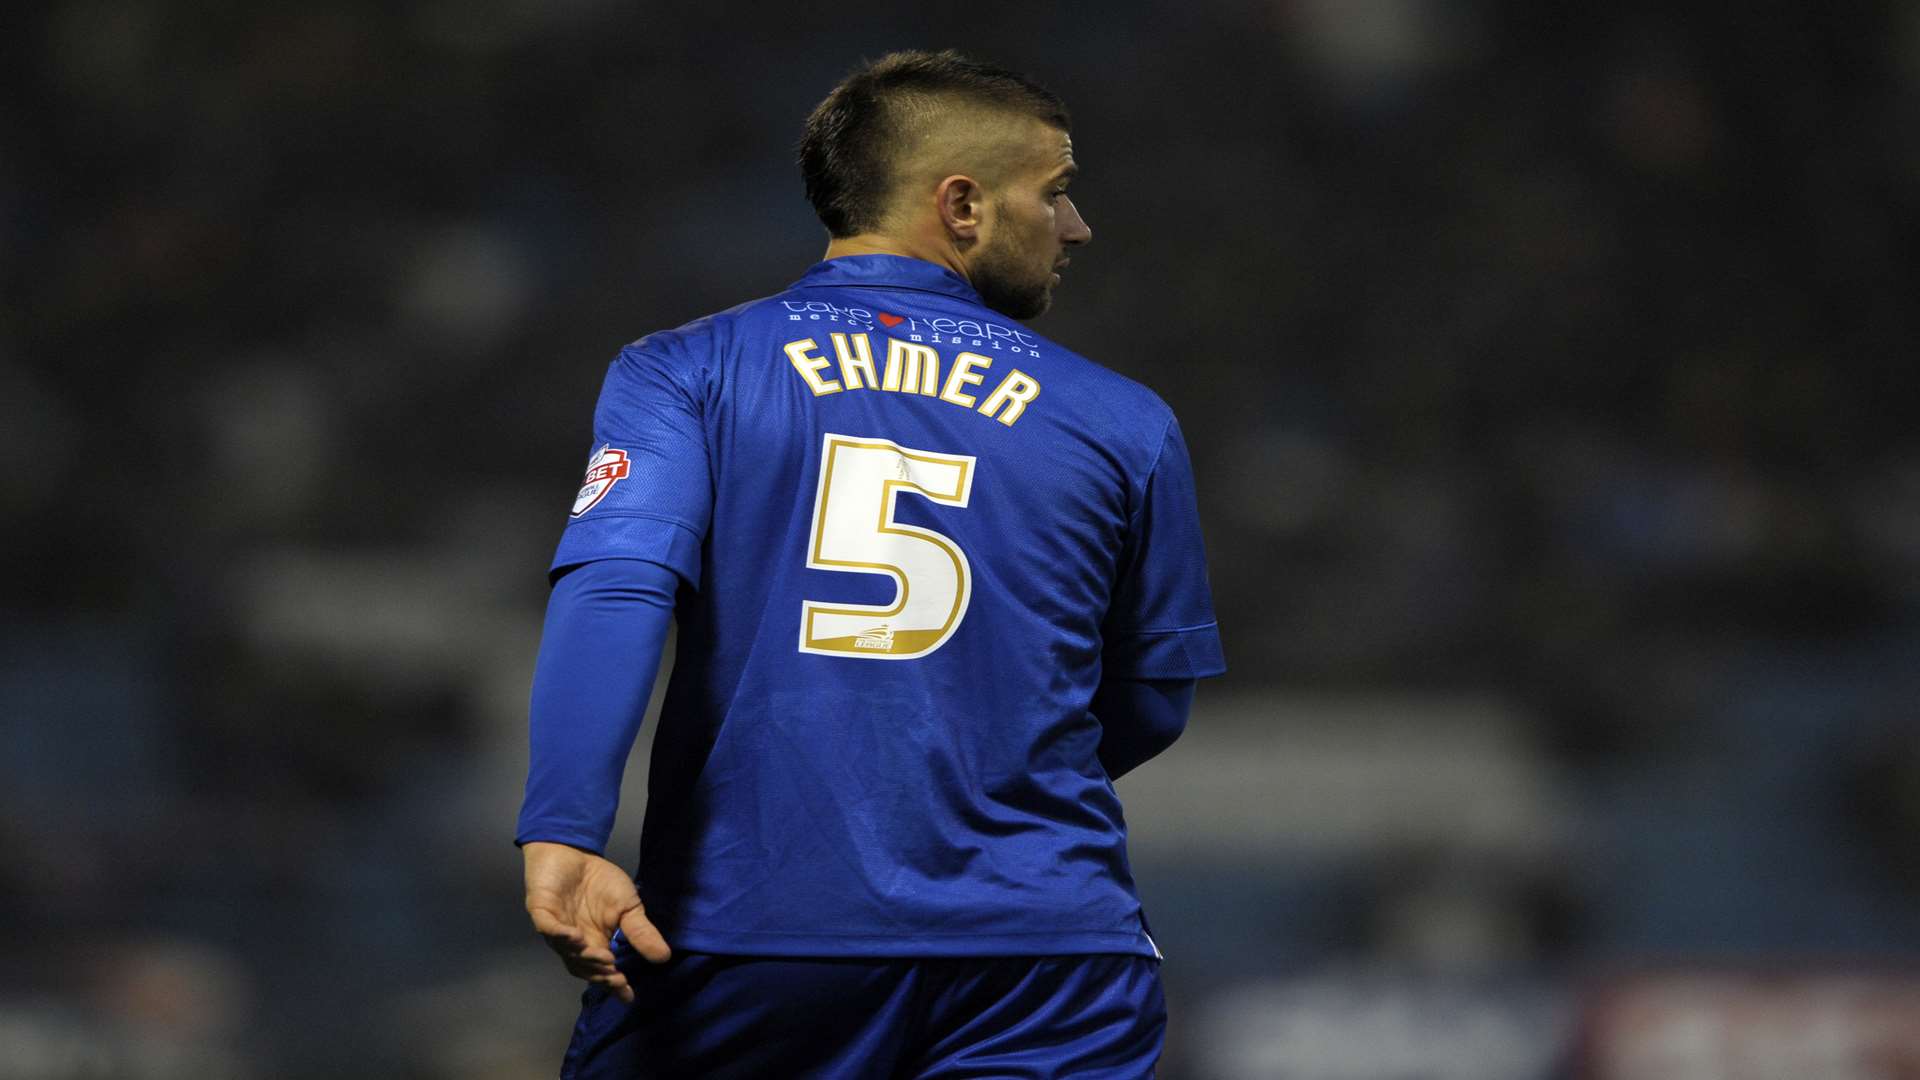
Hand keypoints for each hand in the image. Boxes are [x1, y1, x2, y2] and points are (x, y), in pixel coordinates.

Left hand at [523, 841, 671, 1002]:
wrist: (573, 851)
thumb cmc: (599, 880)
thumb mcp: (628, 906)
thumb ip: (641, 931)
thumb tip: (663, 957)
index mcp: (593, 943)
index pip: (602, 971)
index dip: (613, 984)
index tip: (628, 996)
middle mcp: (573, 942)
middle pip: (583, 967)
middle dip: (599, 974)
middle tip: (617, 977)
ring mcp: (556, 928)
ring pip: (566, 952)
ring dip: (584, 957)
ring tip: (605, 958)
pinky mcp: (541, 911)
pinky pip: (548, 928)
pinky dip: (561, 935)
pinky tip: (577, 938)